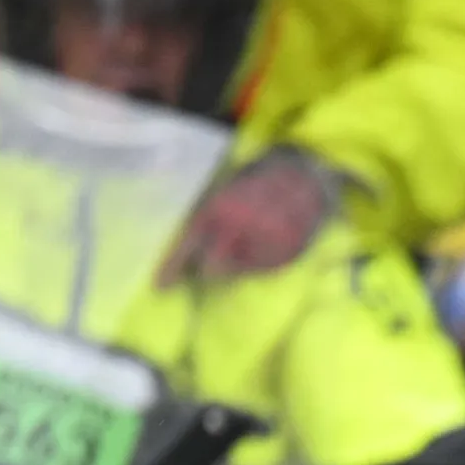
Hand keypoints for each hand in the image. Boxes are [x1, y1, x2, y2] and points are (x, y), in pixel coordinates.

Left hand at [163, 150, 331, 284]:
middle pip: (211, 270)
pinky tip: (264, 243)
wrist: (303, 177)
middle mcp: (238, 230)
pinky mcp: (284, 256)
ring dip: (235, 263)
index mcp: (217, 211)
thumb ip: (207, 218)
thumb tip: (189, 250)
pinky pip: (261, 269)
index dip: (173, 267)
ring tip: (247, 242)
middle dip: (207, 270)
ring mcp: (262, 245)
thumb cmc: (256, 182)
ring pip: (237, 271)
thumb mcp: (224, 191)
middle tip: (210, 264)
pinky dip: (258, 262)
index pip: (188, 246)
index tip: (160, 287)